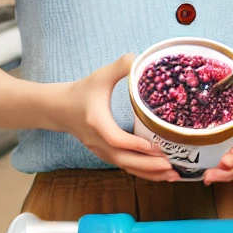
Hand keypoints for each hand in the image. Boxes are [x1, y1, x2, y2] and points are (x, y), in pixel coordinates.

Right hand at [57, 54, 174, 180]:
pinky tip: (160, 173)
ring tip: (173, 175)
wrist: (59, 109)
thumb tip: (142, 58)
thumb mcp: (101, 75)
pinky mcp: (104, 154)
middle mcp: (97, 140)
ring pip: (125, 167)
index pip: (115, 139)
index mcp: (96, 122)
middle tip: (172, 167)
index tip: (155, 147)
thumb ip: (121, 65)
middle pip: (123, 159)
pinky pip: (124, 166)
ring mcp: (99, 150)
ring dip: (148, 173)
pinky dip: (142, 172)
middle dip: (148, 165)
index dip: (134, 145)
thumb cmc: (82, 91)